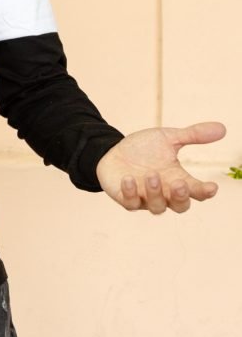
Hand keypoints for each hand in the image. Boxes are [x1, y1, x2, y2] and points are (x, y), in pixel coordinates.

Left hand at [96, 122, 225, 213]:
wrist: (114, 151)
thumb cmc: (145, 148)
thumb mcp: (168, 138)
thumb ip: (193, 135)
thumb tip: (222, 128)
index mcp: (178, 179)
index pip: (197, 191)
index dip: (205, 191)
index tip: (211, 187)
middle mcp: (165, 193)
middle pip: (180, 206)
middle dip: (181, 197)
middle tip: (179, 183)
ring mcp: (145, 198)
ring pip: (157, 207)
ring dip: (156, 193)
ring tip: (152, 175)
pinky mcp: (126, 199)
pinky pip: (131, 203)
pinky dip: (130, 193)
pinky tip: (128, 179)